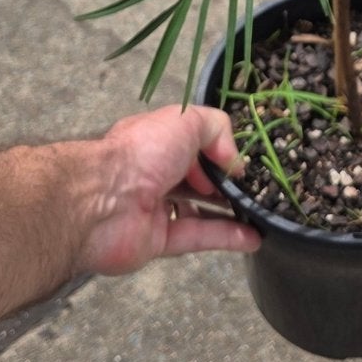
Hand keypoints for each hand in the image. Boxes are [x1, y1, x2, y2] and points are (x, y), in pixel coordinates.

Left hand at [69, 106, 260, 275]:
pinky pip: (197, 237)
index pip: (193, 142)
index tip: (241, 160)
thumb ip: (217, 129)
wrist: (100, 202)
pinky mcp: (157, 241)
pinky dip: (226, 238)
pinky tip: (254, 238)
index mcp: (157, 140)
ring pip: (200, 209)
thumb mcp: (185, 120)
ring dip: (230, 212)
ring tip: (261, 214)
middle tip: (257, 189)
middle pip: (197, 177)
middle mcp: (155, 172)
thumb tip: (233, 162)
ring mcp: (156, 208)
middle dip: (226, 183)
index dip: (219, 150)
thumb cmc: (141, 153)